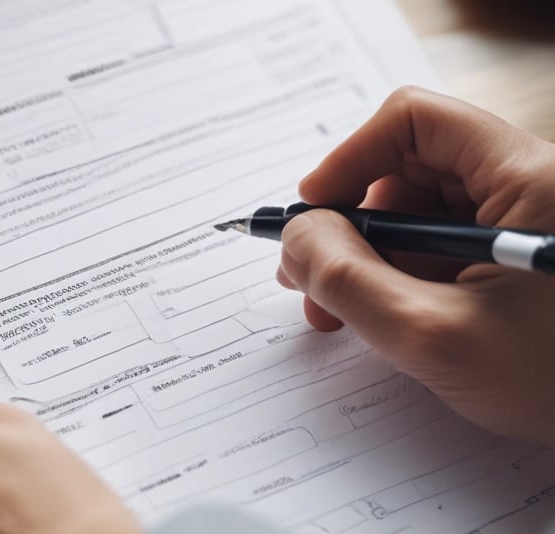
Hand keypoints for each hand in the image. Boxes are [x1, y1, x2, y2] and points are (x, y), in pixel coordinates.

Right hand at [277, 86, 554, 445]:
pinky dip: (393, 274)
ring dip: (365, 256)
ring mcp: (518, 221)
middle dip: (348, 222)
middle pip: (407, 168)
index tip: (313, 211)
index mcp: (531, 179)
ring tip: (339, 310)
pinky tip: (375, 314)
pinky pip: (433, 244)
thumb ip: (349, 281)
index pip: (416, 121)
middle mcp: (527, 186)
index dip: (350, 157)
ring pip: (414, 210)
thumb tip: (296, 236)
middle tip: (311, 275)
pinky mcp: (509, 253)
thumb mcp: (434, 336)